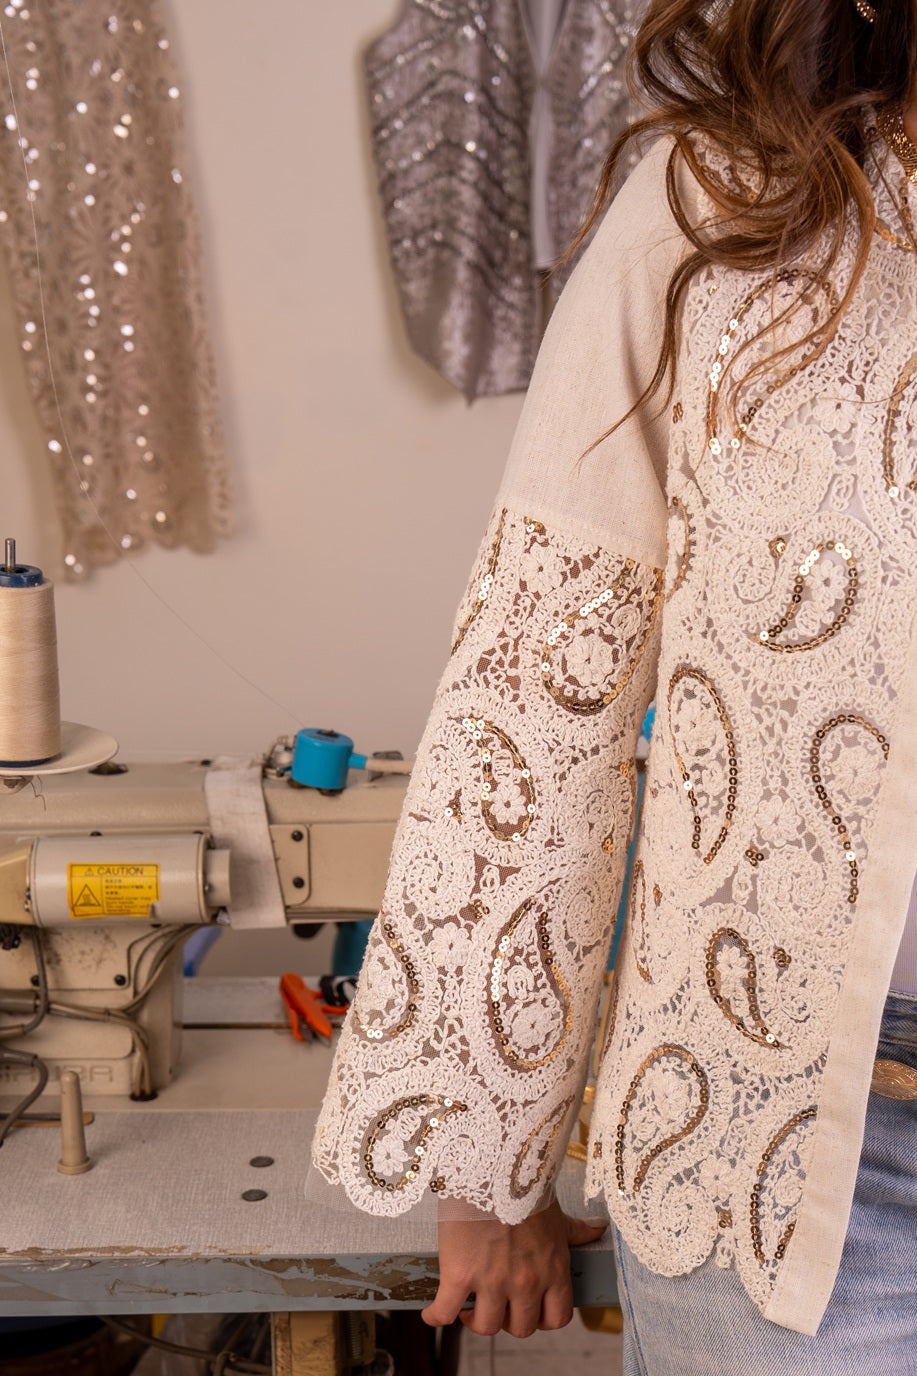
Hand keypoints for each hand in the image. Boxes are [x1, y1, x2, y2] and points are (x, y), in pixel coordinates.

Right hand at [421, 1199, 606, 1337]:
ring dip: (475, 1319)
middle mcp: (526, 1282)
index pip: (556, 1319)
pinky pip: (446, 1312)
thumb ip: (576, 1230)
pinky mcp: (460, 1275)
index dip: (541, 1318)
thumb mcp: (556, 1213)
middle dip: (508, 1318)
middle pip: (521, 1328)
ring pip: (486, 1326)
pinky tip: (432, 1313)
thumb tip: (599, 1229)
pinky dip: (436, 1317)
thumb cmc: (523, 1185)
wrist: (490, 1162)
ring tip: (467, 1305)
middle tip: (495, 1302)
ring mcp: (492, 1282)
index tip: (527, 1308)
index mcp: (553, 1269)